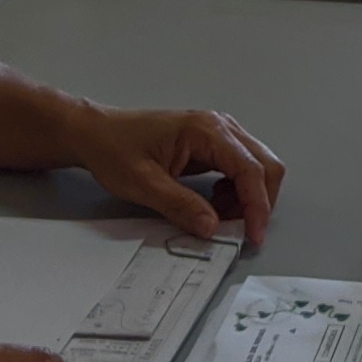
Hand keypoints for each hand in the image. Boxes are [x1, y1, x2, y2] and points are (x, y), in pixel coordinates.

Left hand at [70, 101, 284, 242]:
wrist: (96, 133)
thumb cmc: (114, 150)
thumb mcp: (143, 184)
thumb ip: (180, 206)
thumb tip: (212, 228)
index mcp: (206, 131)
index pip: (250, 169)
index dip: (257, 205)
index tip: (253, 235)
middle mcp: (220, 127)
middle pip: (264, 164)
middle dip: (260, 201)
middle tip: (242, 231)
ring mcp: (218, 133)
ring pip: (256, 166)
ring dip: (248, 197)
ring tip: (219, 216)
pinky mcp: (212, 144)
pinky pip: (240, 168)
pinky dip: (236, 191)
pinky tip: (213, 203)